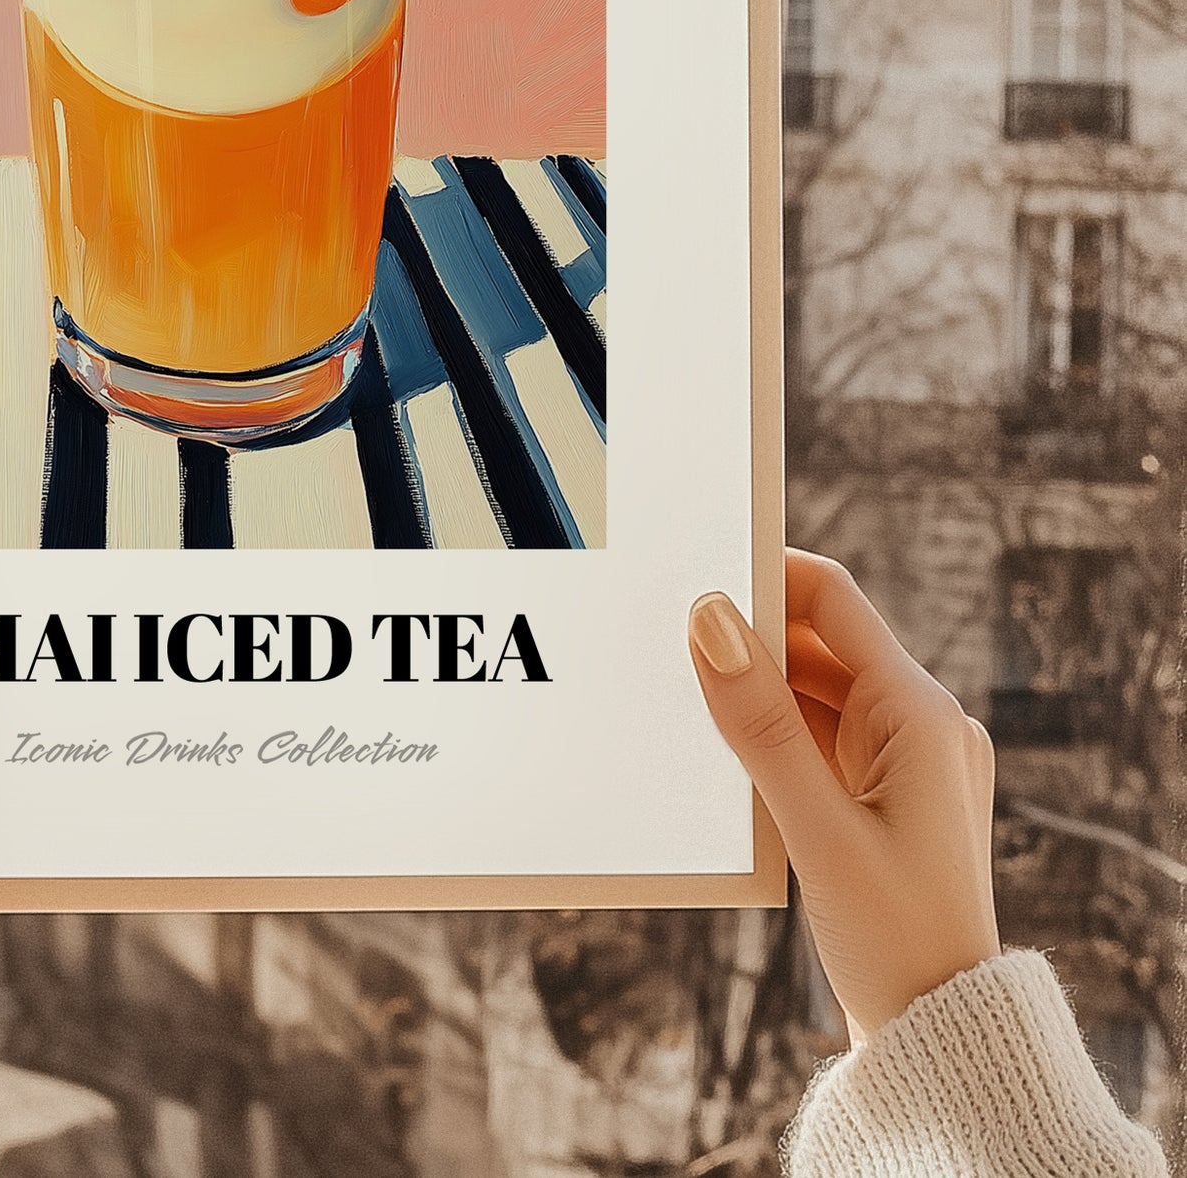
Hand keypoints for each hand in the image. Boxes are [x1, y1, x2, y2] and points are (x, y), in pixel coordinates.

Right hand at [688, 549, 999, 1039]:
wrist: (943, 1034)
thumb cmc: (893, 939)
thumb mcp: (814, 827)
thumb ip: (758, 720)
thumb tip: (709, 619)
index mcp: (919, 714)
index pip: (832, 599)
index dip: (763, 576)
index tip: (693, 576)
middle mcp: (922, 723)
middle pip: (820, 640)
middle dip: (747, 637)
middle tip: (668, 642)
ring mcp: (908, 758)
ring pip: (815, 688)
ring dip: (756, 688)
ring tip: (686, 700)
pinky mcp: (888, 793)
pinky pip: (821, 733)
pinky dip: (774, 732)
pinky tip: (724, 751)